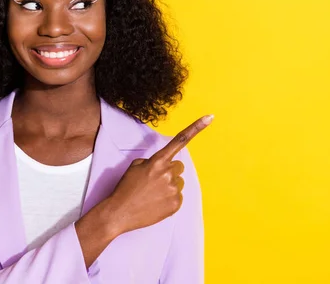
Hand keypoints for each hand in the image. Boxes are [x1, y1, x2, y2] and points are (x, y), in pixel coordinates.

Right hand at [106, 114, 212, 235]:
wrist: (119, 213)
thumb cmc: (126, 188)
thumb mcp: (135, 167)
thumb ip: (152, 161)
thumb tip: (163, 165)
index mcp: (158, 161)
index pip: (180, 141)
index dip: (196, 128)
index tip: (209, 117)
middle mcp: (168, 173)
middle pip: (178, 167)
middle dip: (169, 171)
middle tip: (153, 181)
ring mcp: (173, 189)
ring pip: (178, 182)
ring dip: (168, 186)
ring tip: (152, 194)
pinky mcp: (176, 204)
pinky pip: (178, 196)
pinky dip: (169, 199)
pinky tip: (156, 202)